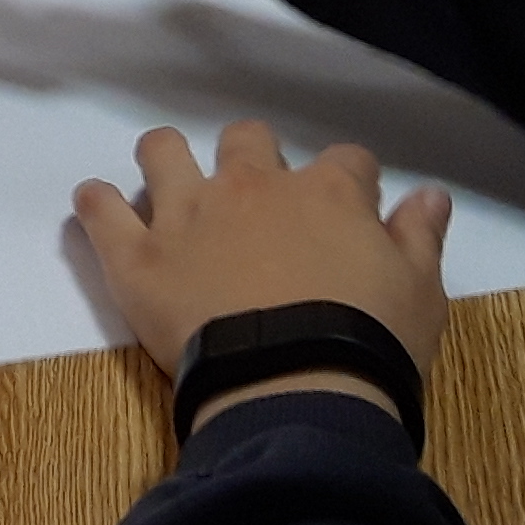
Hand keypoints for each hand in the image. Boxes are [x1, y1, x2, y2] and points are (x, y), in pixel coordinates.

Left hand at [74, 121, 451, 430]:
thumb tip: (429, 194)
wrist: (295, 385)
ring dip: (167, 161)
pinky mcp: (139, 255)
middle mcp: (253, 186)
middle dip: (253, 160)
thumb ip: (419, 236)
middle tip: (256, 202)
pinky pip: (101, 211)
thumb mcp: (419, 292)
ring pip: (163, 151)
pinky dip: (96, 205)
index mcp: (327, 193)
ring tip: (169, 186)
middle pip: (247, 139)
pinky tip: (97, 206)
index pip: (346, 161)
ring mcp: (188, 214)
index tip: (347, 207)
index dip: (348, 182)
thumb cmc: (368, 343)